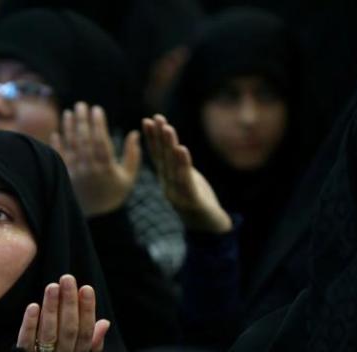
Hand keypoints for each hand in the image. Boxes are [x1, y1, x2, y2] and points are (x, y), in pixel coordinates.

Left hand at [16, 274, 109, 351]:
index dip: (86, 310)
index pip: (85, 331)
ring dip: (51, 308)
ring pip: (49, 331)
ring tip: (52, 286)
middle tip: (67, 278)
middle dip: (69, 302)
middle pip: (68, 328)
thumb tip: (105, 322)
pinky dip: (30, 324)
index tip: (86, 288)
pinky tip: (33, 306)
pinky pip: (27, 342)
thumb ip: (92, 345)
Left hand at [50, 102, 140, 216]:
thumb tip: (135, 133)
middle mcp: (90, 170)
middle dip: (82, 121)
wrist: (94, 218)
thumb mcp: (128, 178)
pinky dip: (57, 144)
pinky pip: (60, 157)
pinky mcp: (64, 176)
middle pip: (84, 141)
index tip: (97, 109)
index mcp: (106, 168)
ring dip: (68, 128)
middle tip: (82, 104)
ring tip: (69, 112)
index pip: (101, 141)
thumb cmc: (113, 194)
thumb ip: (133, 155)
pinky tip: (57, 131)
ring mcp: (75, 173)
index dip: (98, 124)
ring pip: (71, 147)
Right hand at [142, 114, 232, 232]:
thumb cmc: (197, 201)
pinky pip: (186, 179)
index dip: (153, 138)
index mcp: (166, 179)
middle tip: (157, 118)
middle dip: (159, 137)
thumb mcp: (187, 179)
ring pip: (172, 167)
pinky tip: (181, 149)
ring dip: (169, 146)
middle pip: (162, 158)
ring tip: (168, 128)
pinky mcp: (191, 201)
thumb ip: (179, 165)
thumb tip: (174, 146)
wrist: (208, 228)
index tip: (148, 120)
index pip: (158, 155)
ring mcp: (178, 194)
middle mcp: (168, 185)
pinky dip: (183, 163)